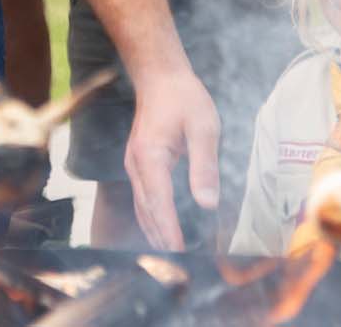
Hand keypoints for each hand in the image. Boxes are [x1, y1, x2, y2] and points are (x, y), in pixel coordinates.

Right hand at [125, 66, 220, 250]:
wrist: (160, 76)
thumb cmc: (184, 98)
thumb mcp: (204, 128)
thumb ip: (204, 167)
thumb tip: (207, 204)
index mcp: (150, 156)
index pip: (160, 203)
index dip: (170, 230)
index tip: (181, 252)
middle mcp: (136, 164)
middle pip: (147, 210)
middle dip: (162, 238)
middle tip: (180, 264)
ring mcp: (133, 164)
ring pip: (141, 207)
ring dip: (154, 231)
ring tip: (171, 255)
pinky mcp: (137, 164)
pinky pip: (141, 198)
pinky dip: (151, 218)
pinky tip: (161, 231)